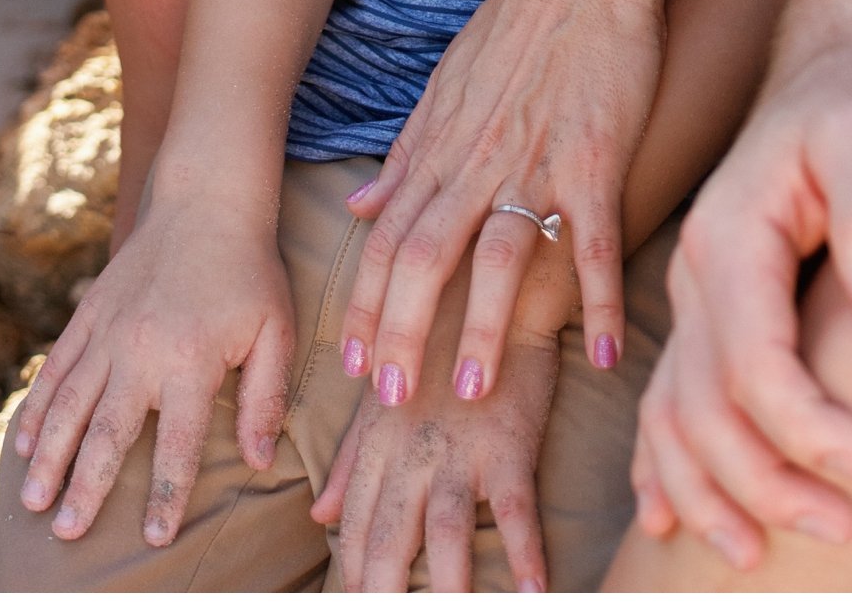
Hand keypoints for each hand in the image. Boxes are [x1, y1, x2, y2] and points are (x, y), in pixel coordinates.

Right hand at [9, 192, 293, 545]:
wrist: (207, 199)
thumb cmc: (249, 270)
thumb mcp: (276, 329)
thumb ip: (266, 397)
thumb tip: (260, 460)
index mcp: (191, 360)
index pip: (177, 445)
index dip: (166, 494)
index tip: (155, 537)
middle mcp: (141, 351)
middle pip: (107, 434)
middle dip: (86, 489)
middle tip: (68, 534)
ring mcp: (108, 332)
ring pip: (69, 405)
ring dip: (50, 457)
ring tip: (34, 503)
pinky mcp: (88, 313)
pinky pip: (56, 368)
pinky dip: (38, 408)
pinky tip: (24, 444)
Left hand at [315, 252, 568, 591]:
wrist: (498, 280)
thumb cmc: (442, 334)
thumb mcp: (390, 391)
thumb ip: (354, 456)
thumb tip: (315, 515)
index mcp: (380, 439)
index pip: (354, 521)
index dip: (350, 569)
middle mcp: (413, 450)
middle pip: (388, 537)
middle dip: (379, 590)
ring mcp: (461, 448)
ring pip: (444, 533)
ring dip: (445, 586)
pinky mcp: (509, 440)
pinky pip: (516, 510)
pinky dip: (526, 553)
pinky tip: (536, 590)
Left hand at [338, 0, 666, 404]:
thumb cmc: (519, 20)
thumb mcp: (445, 82)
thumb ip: (406, 154)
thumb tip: (356, 209)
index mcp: (442, 145)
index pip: (388, 238)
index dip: (366, 305)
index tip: (352, 366)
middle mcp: (479, 159)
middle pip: (426, 255)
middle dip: (403, 332)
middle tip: (392, 400)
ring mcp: (539, 158)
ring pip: (500, 253)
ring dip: (485, 326)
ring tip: (473, 391)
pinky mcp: (596, 155)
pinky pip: (595, 239)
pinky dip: (599, 298)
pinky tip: (605, 356)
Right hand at [630, 42, 851, 573]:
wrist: (840, 66)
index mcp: (731, 236)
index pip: (752, 361)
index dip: (804, 426)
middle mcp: (699, 273)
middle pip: (706, 406)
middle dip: (764, 481)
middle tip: (842, 526)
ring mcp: (698, 296)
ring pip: (676, 417)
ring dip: (714, 492)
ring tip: (763, 552)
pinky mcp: (714, 309)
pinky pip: (668, 401)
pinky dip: (666, 465)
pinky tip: (674, 514)